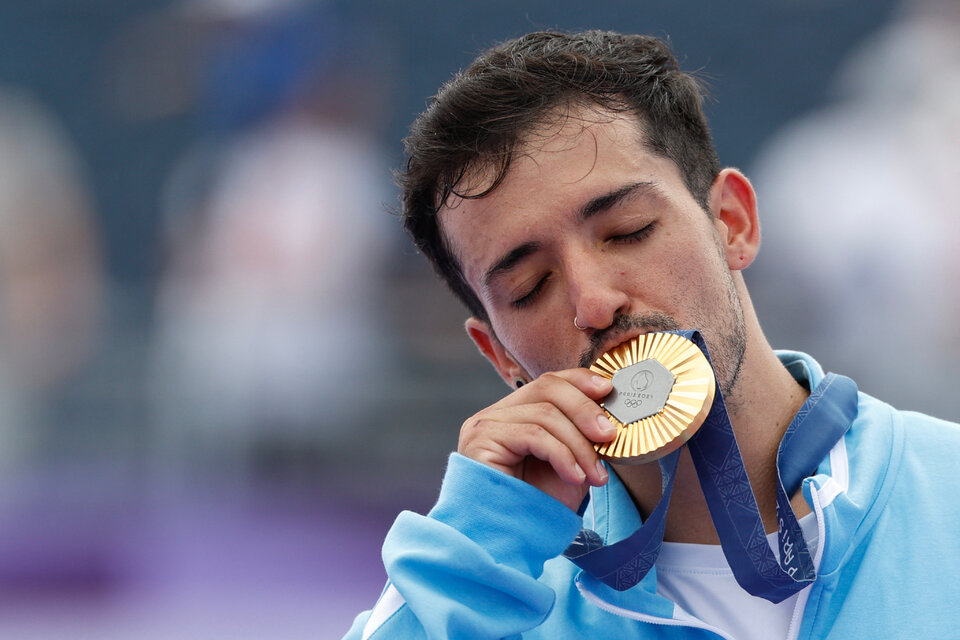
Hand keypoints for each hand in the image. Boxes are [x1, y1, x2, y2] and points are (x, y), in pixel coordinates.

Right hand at [458, 369, 616, 510]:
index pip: (549, 382)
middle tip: (610, 436)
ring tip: (595, 476)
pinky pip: (534, 434)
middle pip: (547, 388)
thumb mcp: (568, 466)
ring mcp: (485, 425)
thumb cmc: (536, 509)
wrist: (508, 544)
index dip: (580, 381)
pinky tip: (574, 477)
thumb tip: (609, 417)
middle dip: (586, 410)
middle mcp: (494, 414)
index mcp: (514, 415)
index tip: (609, 391)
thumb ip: (579, 437)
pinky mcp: (482, 440)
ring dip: (579, 445)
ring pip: (546, 413)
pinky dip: (562, 454)